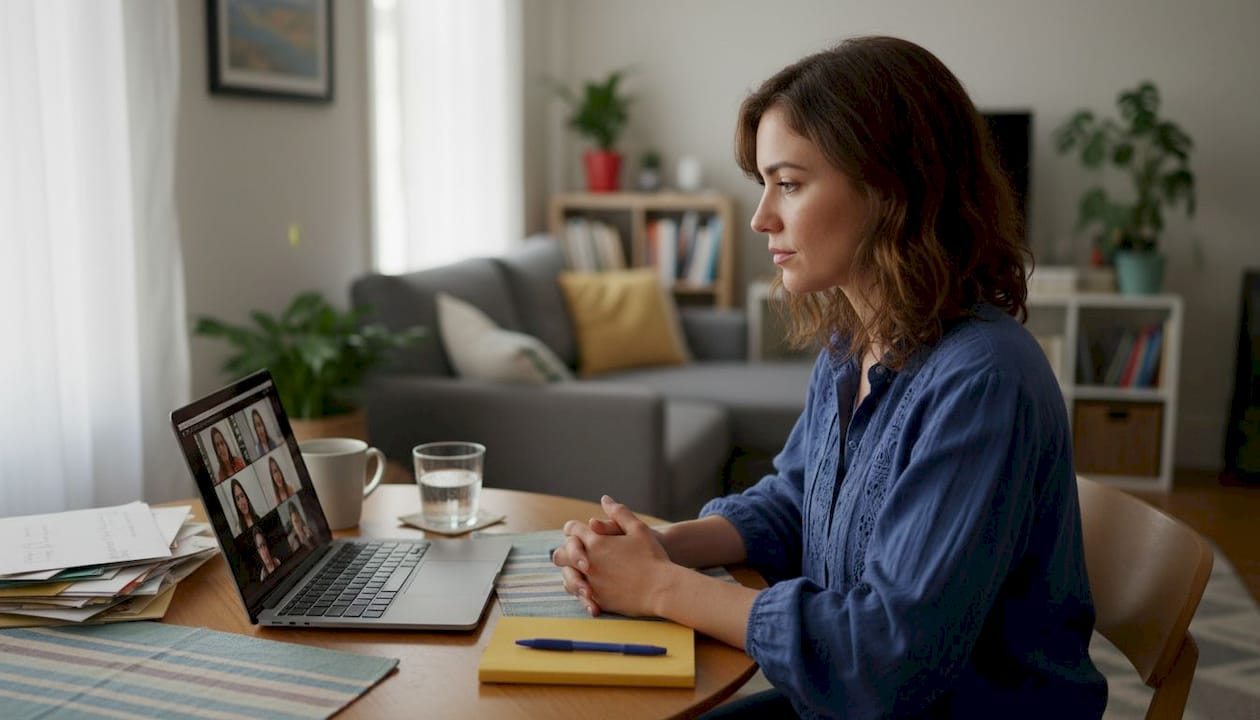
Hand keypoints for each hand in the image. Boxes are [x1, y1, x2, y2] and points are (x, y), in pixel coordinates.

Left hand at [564, 496, 673, 617]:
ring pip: (567, 578)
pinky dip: (582, 591)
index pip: (571, 529)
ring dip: (571, 573)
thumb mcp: (639, 529)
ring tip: (582, 572)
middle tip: (573, 553)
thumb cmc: (653, 557)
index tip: (580, 531)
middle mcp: (588, 562)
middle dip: (565, 552)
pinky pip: (579, 596)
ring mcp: (591, 583)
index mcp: (596, 542)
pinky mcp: (597, 600)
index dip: (574, 529)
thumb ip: (619, 512)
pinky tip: (590, 588)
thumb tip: (605, 499)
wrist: (662, 589)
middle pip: (561, 554)